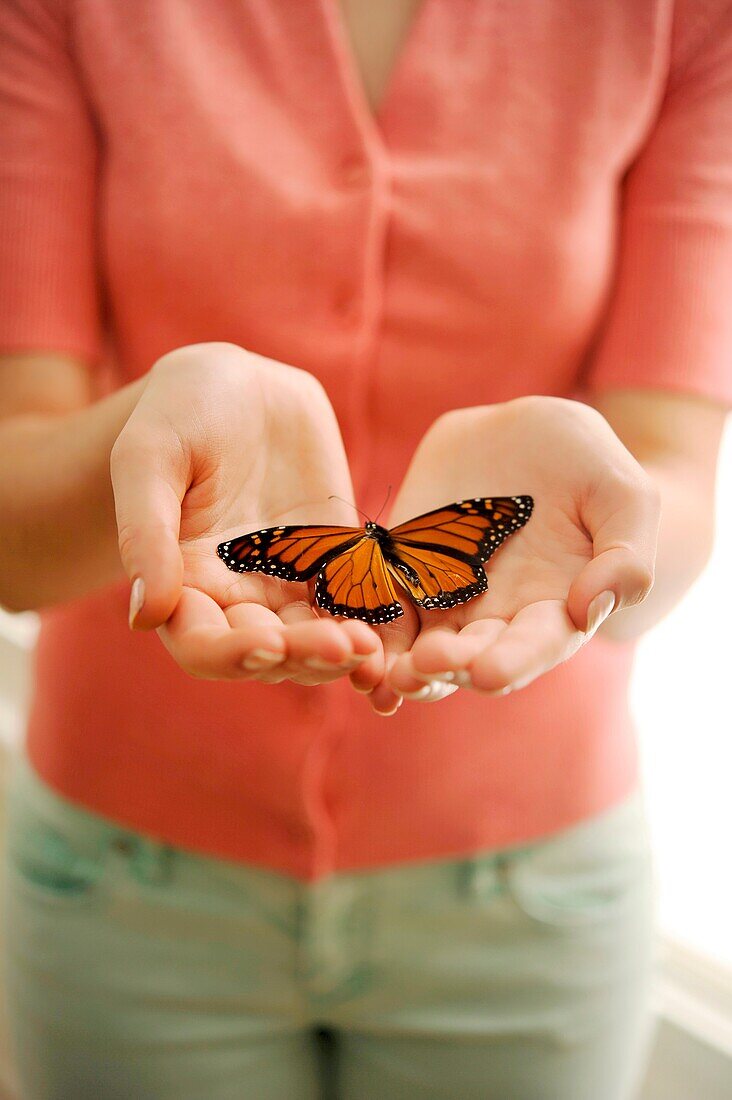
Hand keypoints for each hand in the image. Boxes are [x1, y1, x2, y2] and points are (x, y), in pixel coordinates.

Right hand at [110, 343, 381, 683]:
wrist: (239, 384)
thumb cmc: (179, 413)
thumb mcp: (149, 458)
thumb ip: (146, 534)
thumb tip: (145, 616)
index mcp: (183, 582)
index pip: (200, 644)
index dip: (231, 655)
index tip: (267, 644)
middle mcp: (236, 595)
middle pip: (267, 652)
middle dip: (301, 657)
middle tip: (338, 647)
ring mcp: (289, 582)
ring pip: (314, 638)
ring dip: (340, 650)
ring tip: (369, 645)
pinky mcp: (334, 560)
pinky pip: (354, 601)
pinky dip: (371, 620)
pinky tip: (392, 626)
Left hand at [368, 396, 660, 711]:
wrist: (526, 431)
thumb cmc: (589, 466)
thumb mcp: (625, 497)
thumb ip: (625, 554)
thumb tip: (591, 607)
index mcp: (553, 612)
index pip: (534, 648)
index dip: (513, 662)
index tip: (489, 674)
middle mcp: (495, 619)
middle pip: (468, 657)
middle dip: (447, 667)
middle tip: (427, 665)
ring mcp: (445, 599)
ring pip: (416, 646)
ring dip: (399, 663)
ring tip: (383, 669)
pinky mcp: (400, 570)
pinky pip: (377, 604)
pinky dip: (361, 625)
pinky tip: (343, 636)